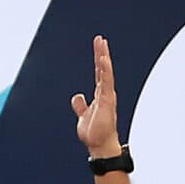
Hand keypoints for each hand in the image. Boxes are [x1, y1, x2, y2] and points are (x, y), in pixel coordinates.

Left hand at [73, 36, 121, 159]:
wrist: (99, 145)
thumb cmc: (94, 133)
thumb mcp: (83, 115)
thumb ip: (81, 105)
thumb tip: (77, 96)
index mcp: (100, 95)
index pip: (99, 73)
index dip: (98, 60)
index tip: (98, 47)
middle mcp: (105, 93)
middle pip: (103, 69)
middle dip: (101, 53)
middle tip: (100, 39)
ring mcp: (107, 95)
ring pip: (105, 72)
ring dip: (103, 57)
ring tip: (102, 44)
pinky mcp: (107, 100)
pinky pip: (106, 82)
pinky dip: (105, 70)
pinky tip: (103, 59)